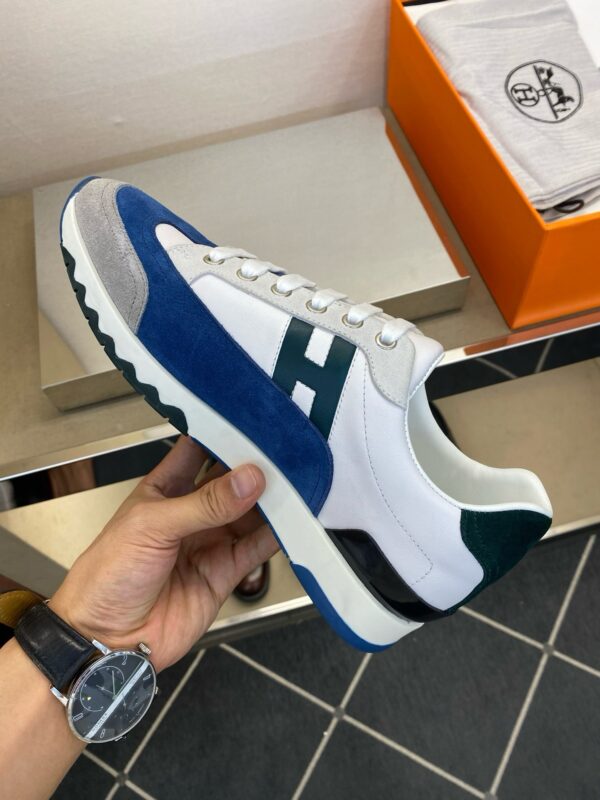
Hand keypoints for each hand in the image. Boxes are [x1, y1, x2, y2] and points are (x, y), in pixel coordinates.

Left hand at [49, 437, 277, 671]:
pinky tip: (291, 521)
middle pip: (231, 481)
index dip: (222, 434)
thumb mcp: (153, 526)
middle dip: (255, 466)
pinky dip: (277, 535)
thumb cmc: (107, 575)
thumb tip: (248, 479)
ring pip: (249, 513)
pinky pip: (257, 548)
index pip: (197, 450)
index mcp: (164, 490)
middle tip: (283, 451)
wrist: (106, 640)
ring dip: (270, 500)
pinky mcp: (225, 573)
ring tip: (295, 483)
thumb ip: (205, 503)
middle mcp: (190, 513)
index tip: (252, 420)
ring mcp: (209, 542)